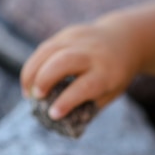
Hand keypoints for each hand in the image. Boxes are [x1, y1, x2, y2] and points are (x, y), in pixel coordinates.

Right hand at [20, 20, 139, 119]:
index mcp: (107, 72)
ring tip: (28, 92)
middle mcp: (94, 53)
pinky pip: (46, 47)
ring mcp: (81, 40)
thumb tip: (58, 121)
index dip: (67, 101)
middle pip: (64, 61)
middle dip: (45, 80)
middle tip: (36, 97)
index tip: (53, 114)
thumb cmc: (116, 74)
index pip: (85, 86)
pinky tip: (32, 79)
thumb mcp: (111, 91)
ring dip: (32, 72)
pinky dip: (35, 64)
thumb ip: (88, 105)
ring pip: (49, 50)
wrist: (127, 40)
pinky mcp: (70, 33)